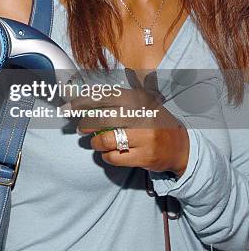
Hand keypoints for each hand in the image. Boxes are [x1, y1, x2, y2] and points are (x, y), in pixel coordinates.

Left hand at [73, 76, 188, 176]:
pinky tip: (108, 153)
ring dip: (96, 142)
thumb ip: (119, 98)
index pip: (106, 96)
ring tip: (96, 142)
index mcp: (139, 99)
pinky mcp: (144, 156)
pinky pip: (115, 157)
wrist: (180, 146)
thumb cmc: (154, 122)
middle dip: (86, 124)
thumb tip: (89, 93)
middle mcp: (142, 115)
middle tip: (81, 128)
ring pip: (107, 139)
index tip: (71, 105)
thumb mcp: (143, 103)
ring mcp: (144, 136)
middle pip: (103, 118)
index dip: (85, 101)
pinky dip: (107, 155)